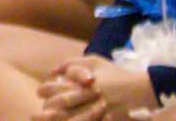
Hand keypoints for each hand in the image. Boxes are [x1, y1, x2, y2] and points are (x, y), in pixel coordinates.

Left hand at [33, 57, 152, 120]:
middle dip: (47, 112)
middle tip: (34, 114)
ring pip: (73, 119)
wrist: (140, 91)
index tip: (40, 93)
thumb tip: (53, 71)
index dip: (47, 92)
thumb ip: (72, 64)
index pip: (60, 89)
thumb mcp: (95, 62)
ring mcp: (98, 113)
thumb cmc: (116, 74)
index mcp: (85, 84)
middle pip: (64, 107)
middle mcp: (90, 99)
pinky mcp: (105, 119)